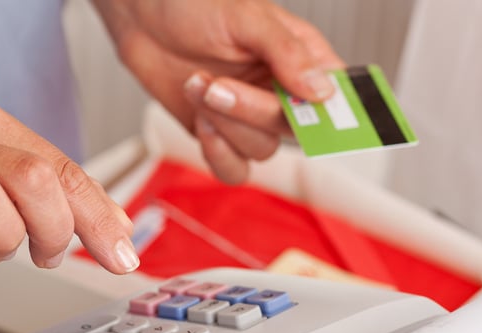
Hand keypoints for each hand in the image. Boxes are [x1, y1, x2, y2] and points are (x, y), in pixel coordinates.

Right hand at [0, 102, 136, 274]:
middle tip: (46, 254)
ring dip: (5, 235)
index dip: (98, 217)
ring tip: (0, 249)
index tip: (120, 256)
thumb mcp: (10, 196)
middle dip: (55, 228)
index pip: (64, 170)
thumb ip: (62, 204)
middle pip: (33, 177)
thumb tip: (121, 229)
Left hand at [94, 0, 344, 183]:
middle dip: (252, 112)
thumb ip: (286, 53)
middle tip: (217, 85)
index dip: (334, 116)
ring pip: (261, 150)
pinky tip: (200, 122)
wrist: (144, 15)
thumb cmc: (195, 3)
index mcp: (302, 58)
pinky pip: (234, 168)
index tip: (312, 116)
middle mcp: (281, 92)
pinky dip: (218, 153)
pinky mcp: (221, 135)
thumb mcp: (246, 16)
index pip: (337, 98)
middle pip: (293, 130)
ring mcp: (250, 117)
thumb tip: (321, 91)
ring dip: (225, 124)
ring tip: (197, 85)